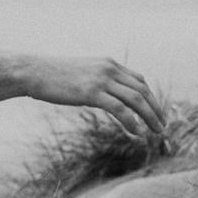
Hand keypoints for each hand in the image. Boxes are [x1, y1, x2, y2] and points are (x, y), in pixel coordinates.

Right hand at [37, 57, 162, 143]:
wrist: (34, 72)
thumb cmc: (53, 77)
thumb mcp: (81, 75)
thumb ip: (96, 82)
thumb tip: (104, 96)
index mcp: (108, 64)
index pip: (138, 80)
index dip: (151, 97)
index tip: (156, 112)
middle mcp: (109, 69)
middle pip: (142, 90)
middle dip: (155, 109)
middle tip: (162, 126)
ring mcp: (101, 79)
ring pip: (135, 99)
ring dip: (149, 117)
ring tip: (156, 132)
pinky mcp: (92, 92)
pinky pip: (119, 109)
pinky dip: (132, 122)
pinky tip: (138, 134)